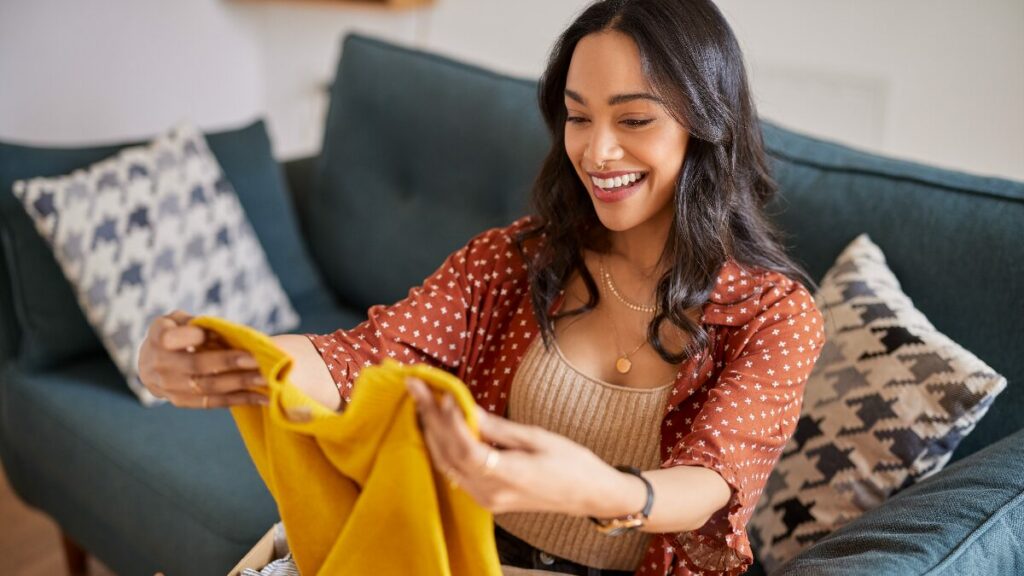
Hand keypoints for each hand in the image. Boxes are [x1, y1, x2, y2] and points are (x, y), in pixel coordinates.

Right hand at [137, 309, 268, 408]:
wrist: (149, 364)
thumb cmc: (173, 333)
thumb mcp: (177, 319)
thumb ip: (195, 322)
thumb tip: (222, 331)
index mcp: (158, 338)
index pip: (171, 338)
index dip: (193, 336)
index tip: (217, 334)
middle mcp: (159, 364)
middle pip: (197, 365)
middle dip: (229, 363)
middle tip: (257, 360)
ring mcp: (169, 387)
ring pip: (208, 387)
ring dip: (239, 384)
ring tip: (266, 379)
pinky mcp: (181, 401)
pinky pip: (212, 402)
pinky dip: (239, 400)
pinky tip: (262, 397)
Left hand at [405, 376, 626, 516]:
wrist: (590, 494)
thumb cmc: (572, 463)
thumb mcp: (538, 438)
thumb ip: (497, 428)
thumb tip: (466, 409)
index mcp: (509, 475)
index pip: (466, 448)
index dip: (450, 421)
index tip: (442, 393)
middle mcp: (492, 492)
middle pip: (449, 455)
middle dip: (430, 419)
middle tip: (416, 387)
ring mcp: (487, 499)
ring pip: (447, 465)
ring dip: (432, 433)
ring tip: (421, 401)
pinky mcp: (487, 499)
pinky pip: (456, 473)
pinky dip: (444, 448)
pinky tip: (438, 426)